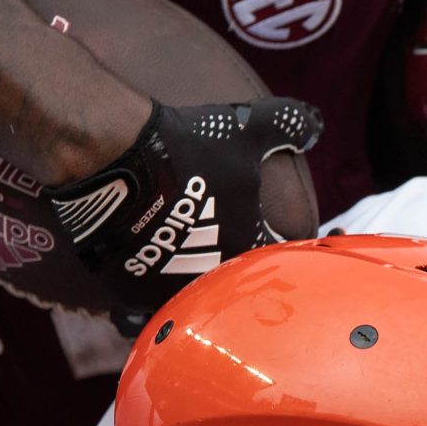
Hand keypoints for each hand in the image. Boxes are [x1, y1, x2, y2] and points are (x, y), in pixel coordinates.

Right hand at [42, 96, 322, 332]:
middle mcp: (211, 280)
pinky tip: (148, 260)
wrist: (111, 158)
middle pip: (230, 284)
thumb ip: (289, 125)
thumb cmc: (185, 147)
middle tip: (218, 239)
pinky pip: (144, 300)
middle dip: (230, 264)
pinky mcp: (128, 291)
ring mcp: (167, 290)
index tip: (266, 230)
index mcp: (247, 251)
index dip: (277, 246)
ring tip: (183, 253)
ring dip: (190, 281)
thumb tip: (315, 124)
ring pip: (187, 299)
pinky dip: (149, 285)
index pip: (276, 261)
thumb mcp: (248, 128)